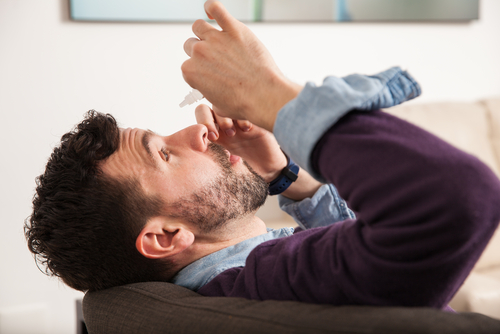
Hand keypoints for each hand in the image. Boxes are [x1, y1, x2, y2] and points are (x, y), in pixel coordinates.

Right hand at [182, 0, 301, 131]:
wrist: (264, 96)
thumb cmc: (244, 103)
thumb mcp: (218, 104)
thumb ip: (209, 92)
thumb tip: (212, 90)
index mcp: (190, 71)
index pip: (188, 65)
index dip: (199, 69)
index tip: (209, 73)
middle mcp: (199, 52)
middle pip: (191, 44)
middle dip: (201, 52)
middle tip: (216, 59)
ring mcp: (215, 38)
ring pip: (199, 26)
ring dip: (205, 32)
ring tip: (216, 38)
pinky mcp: (233, 29)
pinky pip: (216, 8)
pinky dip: (212, 8)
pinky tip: (212, 11)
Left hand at [196, 104, 323, 199]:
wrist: (269, 170)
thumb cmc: (245, 168)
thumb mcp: (224, 164)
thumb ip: (211, 156)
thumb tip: (199, 150)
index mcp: (214, 134)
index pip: (200, 117)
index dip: (199, 125)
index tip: (204, 142)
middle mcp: (225, 125)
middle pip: (207, 109)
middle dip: (207, 120)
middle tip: (215, 136)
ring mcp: (239, 122)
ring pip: (223, 107)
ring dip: (224, 119)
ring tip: (232, 134)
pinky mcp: (255, 121)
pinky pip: (244, 111)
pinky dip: (242, 119)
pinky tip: (247, 130)